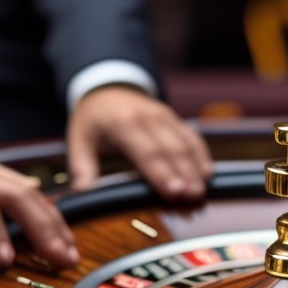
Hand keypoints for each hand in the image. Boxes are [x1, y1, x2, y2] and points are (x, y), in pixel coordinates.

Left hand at [0, 135, 79, 269]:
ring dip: (54, 223)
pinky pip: (31, 191)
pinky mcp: (0, 175)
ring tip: (71, 254)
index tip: (6, 262)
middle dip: (42, 228)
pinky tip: (64, 235)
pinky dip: (50, 213)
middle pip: (17, 196)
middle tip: (61, 260)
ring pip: (31, 192)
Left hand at [66, 85, 212, 199]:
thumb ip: (82, 167)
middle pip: (171, 149)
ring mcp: (165, 116)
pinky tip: (208, 175)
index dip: (161, 173)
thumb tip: (81, 193)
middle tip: (193, 198)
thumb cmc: (93, 120)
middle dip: (184, 174)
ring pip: (185, 144)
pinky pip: (192, 137)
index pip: (146, 151)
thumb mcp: (79, 139)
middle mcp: (147, 117)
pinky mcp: (175, 119)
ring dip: (195, 169)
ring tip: (201, 193)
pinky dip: (201, 155)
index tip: (174, 192)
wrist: (108, 88)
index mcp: (122, 123)